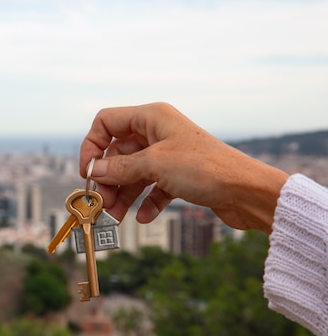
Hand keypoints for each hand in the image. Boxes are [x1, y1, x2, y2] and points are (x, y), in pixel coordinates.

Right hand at [80, 102, 288, 232]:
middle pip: (118, 153)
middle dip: (107, 179)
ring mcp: (168, 155)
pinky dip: (145, 202)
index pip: (107, 122)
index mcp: (151, 117)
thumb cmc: (205, 168)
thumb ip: (119, 168)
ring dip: (122, 195)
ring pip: (133, 173)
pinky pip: (152, 188)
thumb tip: (94, 172)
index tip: (88, 173)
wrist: (247, 192)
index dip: (92, 146)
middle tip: (101, 204)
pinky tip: (143, 217)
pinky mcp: (178, 176)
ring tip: (115, 217)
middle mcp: (158, 132)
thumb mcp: (155, 165)